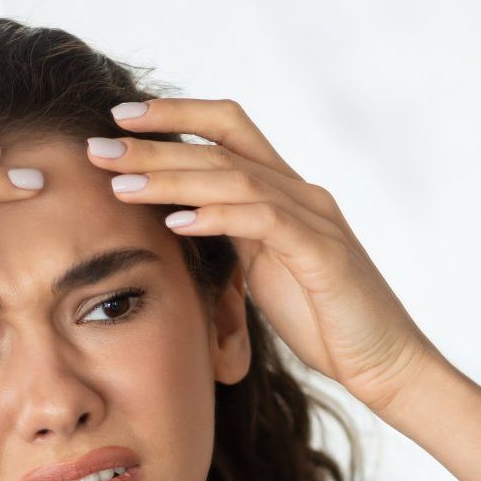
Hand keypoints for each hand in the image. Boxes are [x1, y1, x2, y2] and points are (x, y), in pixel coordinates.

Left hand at [86, 97, 440, 412]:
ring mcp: (314, 219)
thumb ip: (234, 238)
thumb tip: (185, 221)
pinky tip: (175, 221)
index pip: (228, 133)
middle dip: (156, 145)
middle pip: (221, 149)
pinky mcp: (322, 254)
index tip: (121, 122)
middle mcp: (301, 194)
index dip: (177, 118)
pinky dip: (216, 217)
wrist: (383, 362)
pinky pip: (263, 222)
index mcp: (284, 195)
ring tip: (120, 184)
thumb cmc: (323, 322)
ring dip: (172, 179)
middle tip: (98, 147)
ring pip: (235, 179)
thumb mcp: (265, 272)